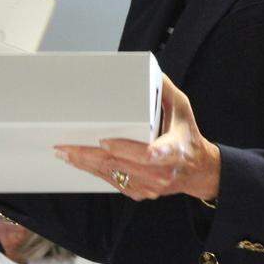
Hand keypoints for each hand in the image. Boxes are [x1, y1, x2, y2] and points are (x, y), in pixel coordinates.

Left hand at [56, 74, 220, 201]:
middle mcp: (163, 172)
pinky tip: (80, 162)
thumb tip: (149, 70)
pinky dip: (96, 171)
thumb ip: (164, 89)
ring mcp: (152, 186)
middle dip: (90, 155)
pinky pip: (114, 182)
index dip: (126, 149)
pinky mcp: (142, 193)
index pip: (151, 153)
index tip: (105, 141)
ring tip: (65, 153)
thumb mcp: (182, 108)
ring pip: (114, 175)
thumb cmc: (187, 134)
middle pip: (122, 165)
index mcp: (175, 149)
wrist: (198, 170)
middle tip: (66, 146)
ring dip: (87, 164)